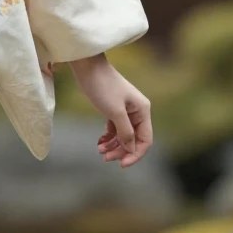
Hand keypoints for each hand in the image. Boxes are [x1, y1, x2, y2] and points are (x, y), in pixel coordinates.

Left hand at [68, 54, 152, 168]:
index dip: (135, 154)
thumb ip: (125, 132)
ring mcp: (126, 110)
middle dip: (121, 151)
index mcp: (143, 110)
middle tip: (104, 158)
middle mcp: (137, 111)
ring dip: (113, 145)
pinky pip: (115, 128)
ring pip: (123, 135)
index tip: (121, 165)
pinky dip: (108, 136)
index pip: (145, 140)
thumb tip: (131, 149)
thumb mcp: (114, 112)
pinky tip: (100, 142)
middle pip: (134, 139)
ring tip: (99, 150)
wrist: (87, 67)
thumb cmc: (102, 86)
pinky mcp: (114, 108)